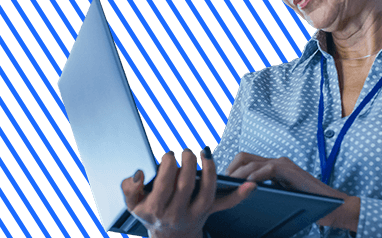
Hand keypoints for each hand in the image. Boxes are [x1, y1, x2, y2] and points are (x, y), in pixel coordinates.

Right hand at [121, 147, 256, 237]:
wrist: (169, 237)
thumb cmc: (150, 213)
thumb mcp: (132, 204)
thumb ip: (130, 187)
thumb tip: (140, 173)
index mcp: (157, 209)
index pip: (164, 184)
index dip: (167, 166)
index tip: (168, 155)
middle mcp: (177, 213)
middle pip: (185, 185)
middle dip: (187, 164)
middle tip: (185, 151)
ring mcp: (196, 213)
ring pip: (206, 192)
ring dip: (208, 170)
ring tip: (204, 152)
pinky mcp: (210, 211)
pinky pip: (227, 204)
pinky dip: (240, 195)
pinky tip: (251, 184)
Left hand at [225, 152, 359, 230]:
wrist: (332, 207)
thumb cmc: (307, 205)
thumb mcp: (280, 196)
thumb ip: (266, 192)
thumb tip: (243, 199)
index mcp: (272, 167)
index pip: (244, 161)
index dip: (230, 169)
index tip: (219, 183)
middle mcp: (276, 161)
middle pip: (243, 157)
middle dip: (229, 169)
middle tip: (220, 185)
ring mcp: (283, 164)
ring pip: (252, 162)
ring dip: (237, 175)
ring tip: (228, 186)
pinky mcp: (290, 171)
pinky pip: (268, 169)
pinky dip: (255, 177)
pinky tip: (247, 186)